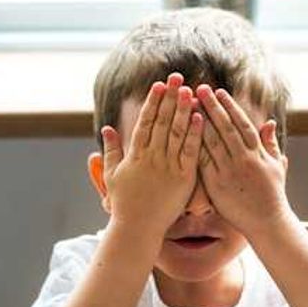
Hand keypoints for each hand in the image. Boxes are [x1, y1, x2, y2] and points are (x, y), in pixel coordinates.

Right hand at [101, 73, 203, 235]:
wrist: (138, 228)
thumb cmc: (124, 205)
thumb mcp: (111, 176)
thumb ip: (110, 150)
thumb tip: (107, 128)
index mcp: (135, 154)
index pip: (146, 122)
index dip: (153, 101)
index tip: (159, 84)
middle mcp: (152, 157)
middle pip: (162, 121)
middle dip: (170, 98)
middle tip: (178, 77)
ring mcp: (168, 167)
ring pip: (177, 132)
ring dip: (183, 110)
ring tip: (190, 90)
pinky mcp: (183, 179)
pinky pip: (191, 152)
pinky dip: (195, 134)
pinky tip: (200, 117)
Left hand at [196, 85, 289, 237]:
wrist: (267, 222)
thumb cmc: (273, 195)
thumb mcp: (277, 166)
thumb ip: (271, 143)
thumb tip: (268, 122)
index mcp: (257, 153)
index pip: (241, 123)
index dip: (230, 106)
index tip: (219, 92)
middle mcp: (244, 159)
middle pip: (225, 128)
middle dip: (212, 107)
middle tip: (199, 89)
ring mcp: (229, 172)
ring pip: (212, 142)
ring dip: (200, 122)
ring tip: (188, 106)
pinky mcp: (217, 185)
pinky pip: (203, 162)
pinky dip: (194, 147)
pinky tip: (184, 134)